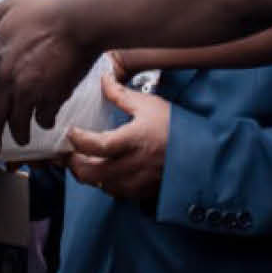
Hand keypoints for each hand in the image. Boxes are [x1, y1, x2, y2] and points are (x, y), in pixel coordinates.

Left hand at [0, 0, 97, 156]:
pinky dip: (44, 121)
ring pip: (20, 123)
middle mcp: (10, 81)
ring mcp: (33, 92)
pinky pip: (45, 117)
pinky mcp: (56, 96)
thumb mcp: (9, 6)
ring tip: (22, 139)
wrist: (82, 19)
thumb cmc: (47, 8)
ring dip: (20, 134)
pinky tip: (46, 119)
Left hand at [65, 67, 170, 204]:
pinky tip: (107, 170)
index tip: (71, 132)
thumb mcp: (149, 105)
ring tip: (86, 160)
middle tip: (69, 152)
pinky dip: (105, 182)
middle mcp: (131, 165)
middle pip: (90, 172)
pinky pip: (115, 192)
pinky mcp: (141, 192)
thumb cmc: (176, 128)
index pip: (95, 145)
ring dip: (89, 174)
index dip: (77, 140)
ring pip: (99, 185)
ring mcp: (136, 182)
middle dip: (74, 163)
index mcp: (132, 141)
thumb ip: (121, 95)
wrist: (202, 155)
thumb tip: (104, 80)